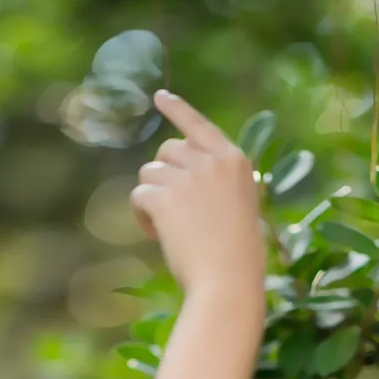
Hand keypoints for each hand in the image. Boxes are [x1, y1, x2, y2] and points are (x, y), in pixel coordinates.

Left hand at [130, 90, 265, 299]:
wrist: (228, 281)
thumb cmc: (237, 256)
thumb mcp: (240, 207)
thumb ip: (217, 182)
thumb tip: (179, 171)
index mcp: (234, 161)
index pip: (199, 125)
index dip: (178, 110)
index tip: (160, 97)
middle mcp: (211, 161)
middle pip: (168, 149)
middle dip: (164, 175)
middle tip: (173, 210)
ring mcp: (187, 177)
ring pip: (150, 172)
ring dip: (152, 197)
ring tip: (168, 227)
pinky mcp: (164, 196)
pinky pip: (138, 194)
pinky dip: (141, 215)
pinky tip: (157, 234)